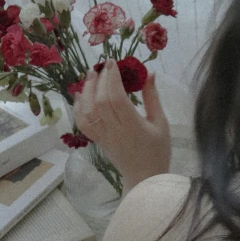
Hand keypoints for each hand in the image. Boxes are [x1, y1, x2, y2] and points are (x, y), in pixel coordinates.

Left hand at [74, 59, 170, 192]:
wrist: (145, 178)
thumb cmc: (158, 150)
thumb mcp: (161, 123)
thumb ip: (152, 98)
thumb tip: (149, 73)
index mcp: (133, 126)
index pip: (117, 98)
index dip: (112, 78)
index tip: (112, 62)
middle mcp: (115, 131)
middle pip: (100, 101)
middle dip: (100, 80)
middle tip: (103, 66)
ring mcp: (104, 137)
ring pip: (88, 111)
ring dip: (87, 90)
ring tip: (91, 75)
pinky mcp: (97, 141)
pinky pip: (82, 123)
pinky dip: (78, 108)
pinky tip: (80, 95)